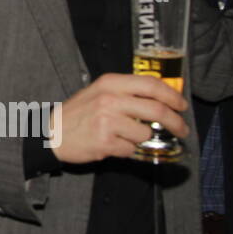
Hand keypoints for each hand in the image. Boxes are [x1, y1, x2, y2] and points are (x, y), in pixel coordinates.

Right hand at [49, 73, 188, 164]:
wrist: (50, 133)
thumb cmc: (78, 114)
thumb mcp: (99, 92)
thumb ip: (126, 93)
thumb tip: (161, 100)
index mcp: (110, 83)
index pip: (151, 84)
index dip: (172, 96)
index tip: (181, 105)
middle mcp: (109, 99)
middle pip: (157, 110)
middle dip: (176, 122)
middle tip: (181, 129)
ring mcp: (107, 120)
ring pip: (145, 134)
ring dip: (141, 139)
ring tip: (123, 137)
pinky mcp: (105, 141)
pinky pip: (131, 149)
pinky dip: (126, 150)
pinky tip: (111, 144)